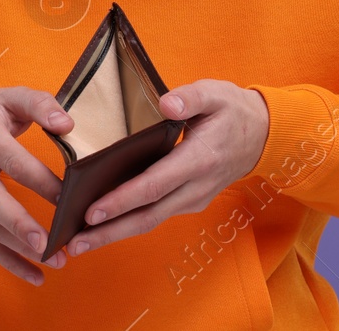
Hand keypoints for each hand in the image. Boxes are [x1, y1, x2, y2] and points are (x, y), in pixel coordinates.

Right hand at [0, 85, 73, 284]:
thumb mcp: (10, 96)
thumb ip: (40, 104)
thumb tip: (67, 125)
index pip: (13, 162)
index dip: (41, 180)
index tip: (69, 196)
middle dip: (20, 225)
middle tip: (49, 244)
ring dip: (19, 249)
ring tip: (54, 261)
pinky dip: (8, 261)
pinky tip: (36, 276)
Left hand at [64, 80, 269, 256]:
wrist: (263, 136)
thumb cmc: (232, 111)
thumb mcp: (215, 94)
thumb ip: (190, 97)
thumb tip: (166, 103)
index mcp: (198, 160)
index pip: (154, 185)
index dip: (123, 200)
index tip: (92, 211)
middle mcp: (196, 187)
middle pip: (148, 215)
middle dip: (110, 231)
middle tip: (75, 244)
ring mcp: (194, 198)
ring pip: (151, 220)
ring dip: (115, 233)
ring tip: (79, 243)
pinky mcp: (189, 201)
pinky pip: (156, 215)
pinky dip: (129, 222)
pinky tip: (103, 225)